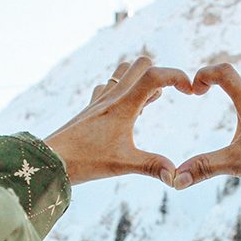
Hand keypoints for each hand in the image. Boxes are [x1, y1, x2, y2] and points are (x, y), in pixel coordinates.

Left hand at [44, 57, 191, 185]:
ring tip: (150, 103)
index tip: (191, 90)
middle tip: (168, 97)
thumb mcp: (123, 164)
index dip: (177, 76)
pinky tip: (126, 110)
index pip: (154, 75)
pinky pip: (109, 86)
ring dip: (141, 80)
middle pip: (140, 64)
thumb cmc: (85, 161)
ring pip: (124, 72)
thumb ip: (153, 167)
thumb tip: (177, 176)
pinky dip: (123, 90)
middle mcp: (112, 96)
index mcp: (123, 105)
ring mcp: (100, 100)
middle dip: (161, 74)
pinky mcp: (91, 109)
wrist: (49, 160)